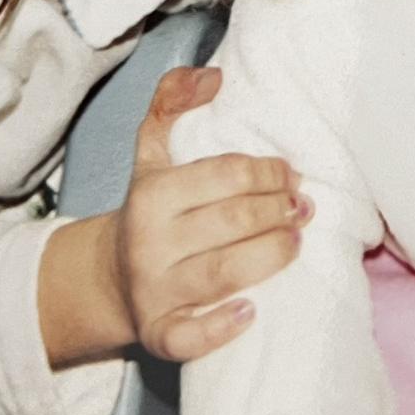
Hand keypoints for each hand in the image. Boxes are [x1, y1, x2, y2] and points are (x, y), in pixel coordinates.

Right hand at [114, 65, 312, 360]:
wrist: (110, 278)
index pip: (226, 175)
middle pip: (234, 222)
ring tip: (296, 241)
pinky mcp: (158, 333)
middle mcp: (150, 242)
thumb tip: (214, 76)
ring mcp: (153, 291)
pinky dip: (221, 327)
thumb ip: (173, 101)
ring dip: (271, 256)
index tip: (292, 175)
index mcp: (152, 194)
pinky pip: (189, 338)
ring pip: (224, 274)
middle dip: (279, 211)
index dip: (269, 172)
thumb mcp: (152, 151)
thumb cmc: (151, 208)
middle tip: (304, 208)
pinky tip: (251, 310)